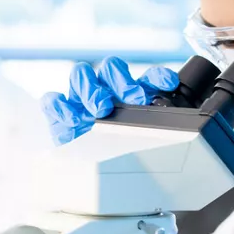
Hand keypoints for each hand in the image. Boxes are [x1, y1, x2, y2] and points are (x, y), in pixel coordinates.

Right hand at [41, 57, 178, 144]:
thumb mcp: (140, 139)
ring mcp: (79, 96)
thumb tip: (180, 128)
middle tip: (132, 99)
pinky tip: (72, 118)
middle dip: (122, 81)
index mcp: (130, 93)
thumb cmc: (116, 147)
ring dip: (92, 88)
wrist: (88, 166)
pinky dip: (60, 106)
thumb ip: (156, 128)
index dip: (157, 76)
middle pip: (111, 67)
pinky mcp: (59, 111)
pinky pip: (52, 100)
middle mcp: (105, 87)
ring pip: (81, 74)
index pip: (145, 76)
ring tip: (101, 109)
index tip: (168, 85)